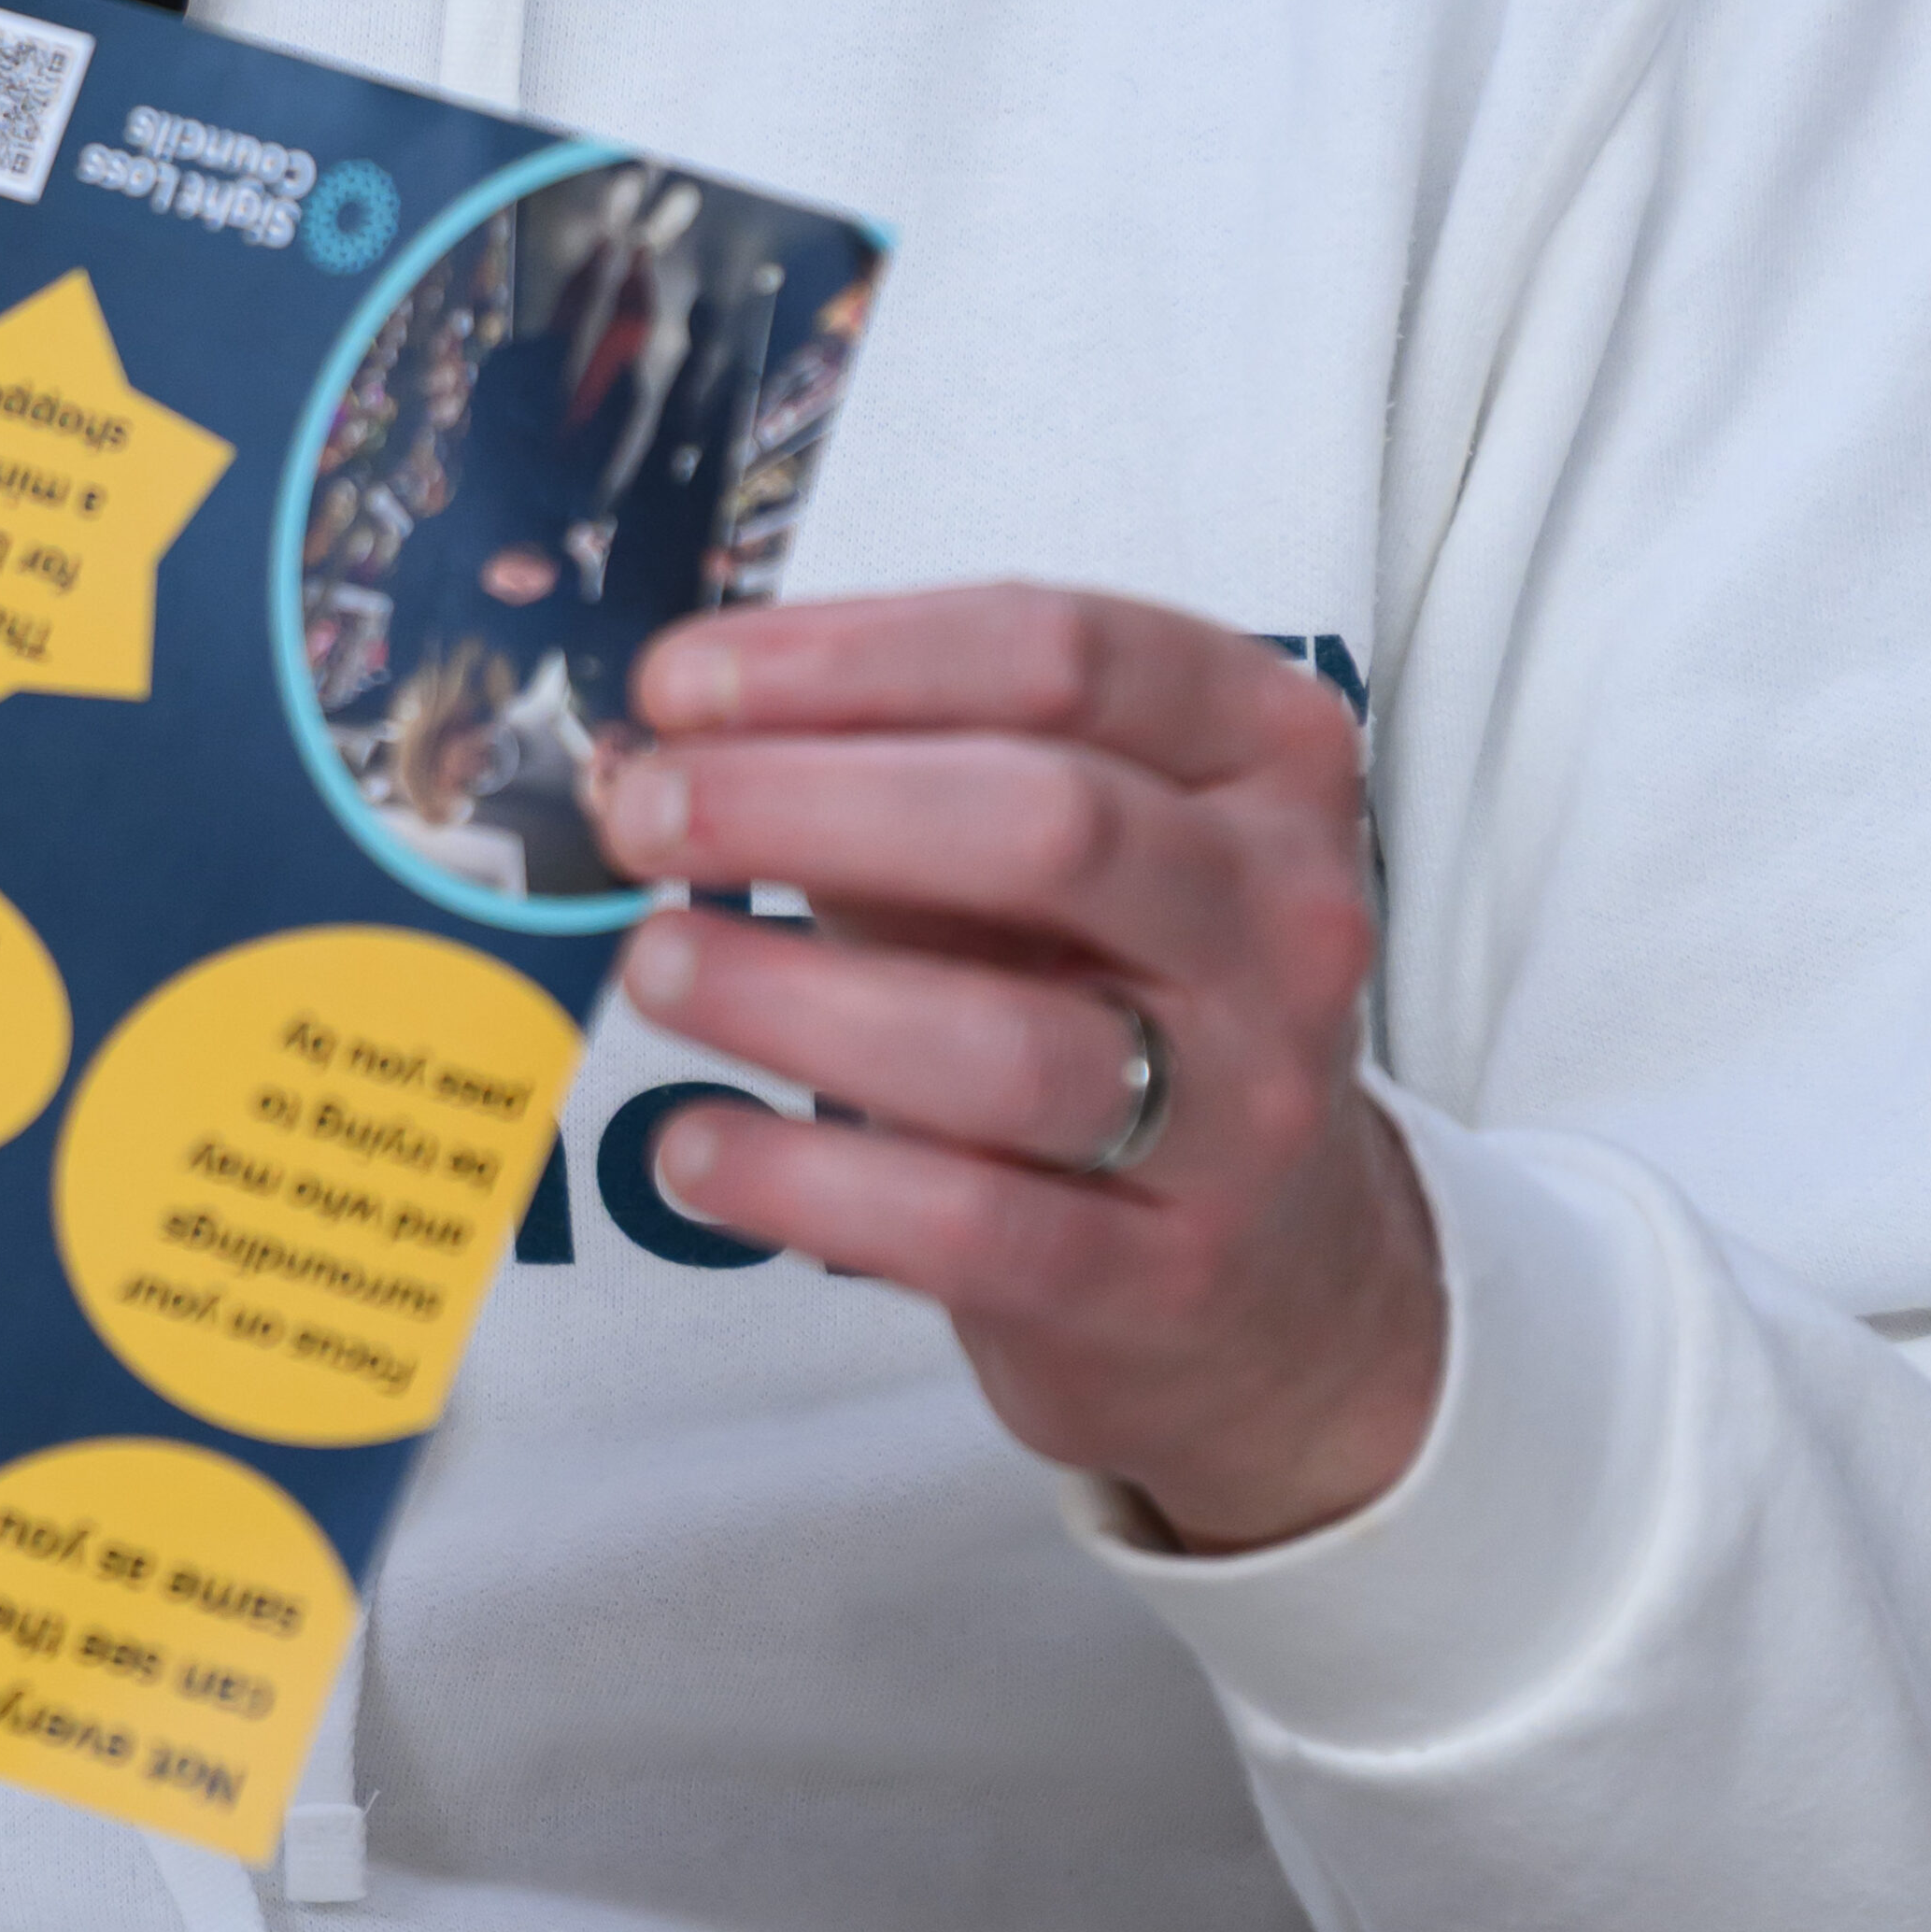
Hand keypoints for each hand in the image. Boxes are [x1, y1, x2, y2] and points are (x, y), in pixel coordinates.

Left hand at [597, 585, 1431, 1555]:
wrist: (1276, 1258)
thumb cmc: (1114, 988)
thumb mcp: (1045, 843)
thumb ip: (885, 773)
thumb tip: (659, 747)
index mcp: (1265, 754)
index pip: (1059, 655)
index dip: (844, 657)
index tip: (677, 685)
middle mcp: (1286, 919)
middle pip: (1047, 824)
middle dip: (805, 803)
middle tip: (644, 813)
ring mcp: (1246, 1108)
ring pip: (1006, 1042)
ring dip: (790, 996)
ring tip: (656, 963)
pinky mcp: (1170, 1276)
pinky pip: (970, 1224)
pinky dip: (806, 1181)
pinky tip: (692, 1146)